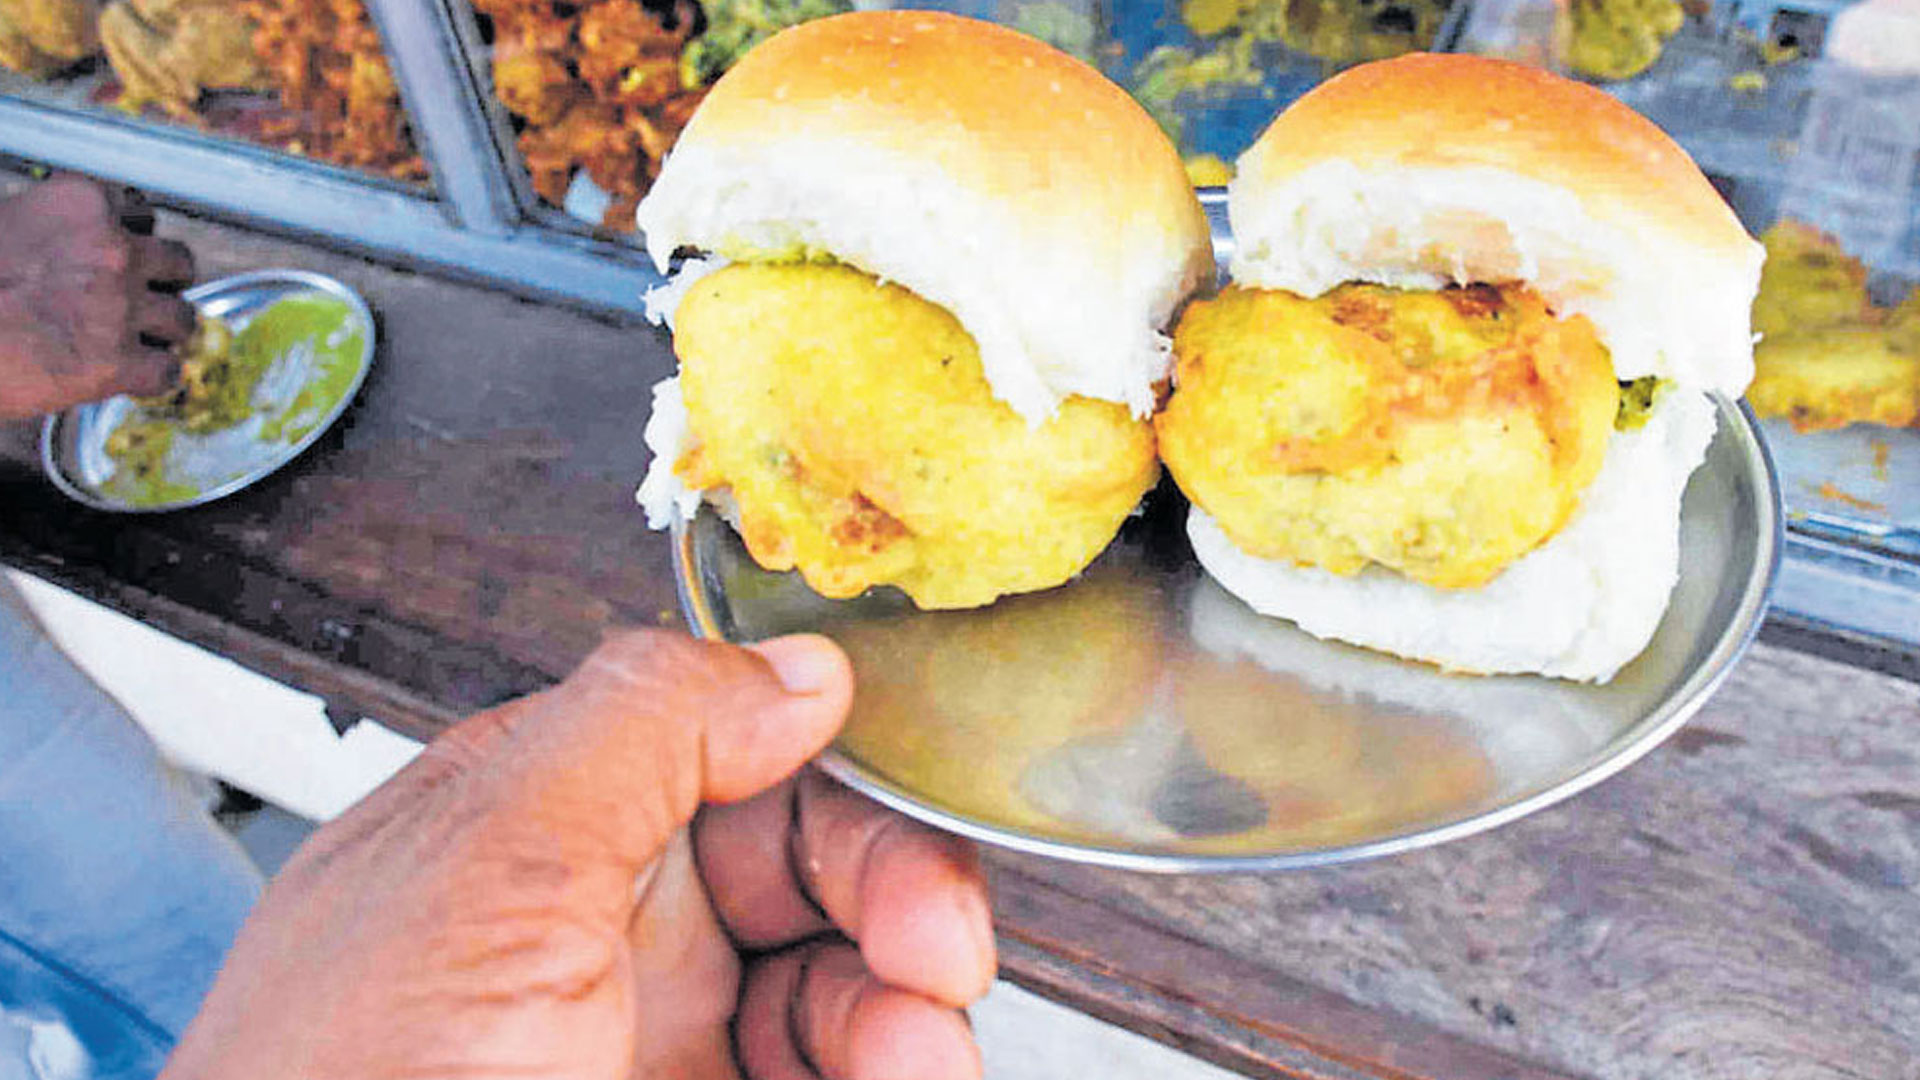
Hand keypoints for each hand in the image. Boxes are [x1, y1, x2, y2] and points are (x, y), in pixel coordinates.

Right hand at [0, 176, 196, 419]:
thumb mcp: (3, 223)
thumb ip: (44, 227)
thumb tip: (58, 246)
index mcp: (80, 203)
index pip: (138, 211)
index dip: (132, 237)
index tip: (123, 251)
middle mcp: (112, 249)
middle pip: (177, 262)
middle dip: (163, 281)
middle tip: (145, 296)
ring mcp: (120, 306)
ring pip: (183, 318)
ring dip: (166, 331)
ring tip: (144, 341)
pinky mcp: (117, 362)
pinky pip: (166, 372)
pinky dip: (154, 379)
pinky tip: (135, 379)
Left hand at [161, 631, 994, 1079]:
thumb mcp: (497, 860)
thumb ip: (644, 725)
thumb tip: (796, 667)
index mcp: (552, 828)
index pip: (743, 759)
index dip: (845, 791)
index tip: (912, 827)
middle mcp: (609, 935)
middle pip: (816, 882)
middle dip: (901, 908)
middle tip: (937, 960)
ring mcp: (650, 1046)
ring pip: (840, 1000)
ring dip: (905, 1018)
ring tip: (916, 1055)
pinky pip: (818, 1077)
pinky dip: (881, 1069)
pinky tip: (899, 1074)